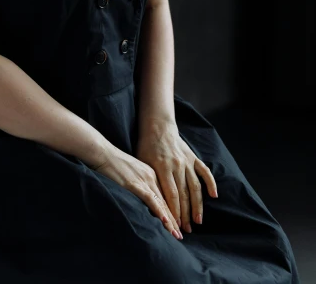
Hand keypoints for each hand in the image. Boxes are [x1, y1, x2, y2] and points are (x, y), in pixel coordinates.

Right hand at [89, 143, 184, 240]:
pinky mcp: (135, 184)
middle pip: (168, 200)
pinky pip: (151, 200)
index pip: (166, 195)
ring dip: (170, 220)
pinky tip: (166, 222)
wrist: (102, 152)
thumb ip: (140, 183)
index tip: (179, 224)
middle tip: (182, 234)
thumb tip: (143, 197)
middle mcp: (152, 176)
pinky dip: (159, 212)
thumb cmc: (113, 162)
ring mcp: (144, 180)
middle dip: (175, 218)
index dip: (174, 210)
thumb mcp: (131, 172)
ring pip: (162, 203)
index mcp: (152, 172)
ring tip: (176, 234)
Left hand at [135, 119, 217, 233]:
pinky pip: (205, 171)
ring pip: (195, 187)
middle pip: (184, 194)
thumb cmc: (146, 146)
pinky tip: (214, 196)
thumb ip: (150, 181)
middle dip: (185, 214)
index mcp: (162, 168)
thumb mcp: (142, 163)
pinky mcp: (193, 157)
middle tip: (188, 230)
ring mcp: (187, 161)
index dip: (175, 212)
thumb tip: (152, 204)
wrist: (158, 126)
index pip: (171, 195)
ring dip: (197, 205)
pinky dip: (210, 183)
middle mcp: (177, 166)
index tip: (176, 226)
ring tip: (198, 220)